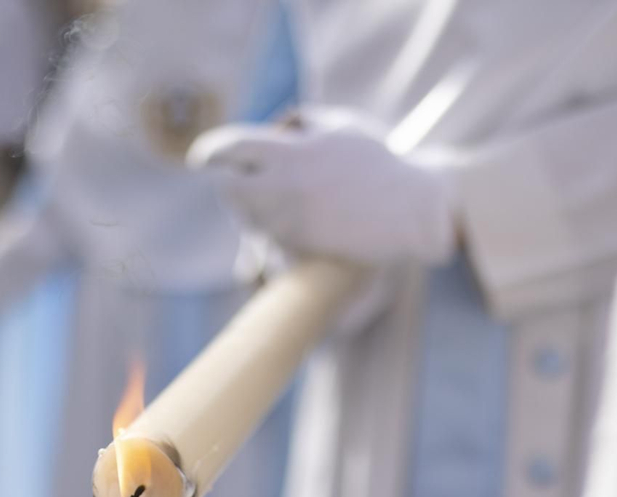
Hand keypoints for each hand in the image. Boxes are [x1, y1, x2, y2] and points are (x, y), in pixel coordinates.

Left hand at [188, 108, 458, 267]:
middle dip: (233, 188)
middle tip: (242, 187)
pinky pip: (270, 247)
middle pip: (229, 190)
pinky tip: (289, 234)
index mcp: (290, 153)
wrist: (415, 211)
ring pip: (247, 223)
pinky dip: (270, 240)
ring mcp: (292, 224)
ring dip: (251, 217)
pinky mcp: (304, 252)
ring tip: (274, 211)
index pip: (229, 149)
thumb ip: (302, 123)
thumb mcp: (342, 127)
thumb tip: (272, 128)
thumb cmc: (381, 165)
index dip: (210, 153)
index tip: (201, 160)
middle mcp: (284, 189)